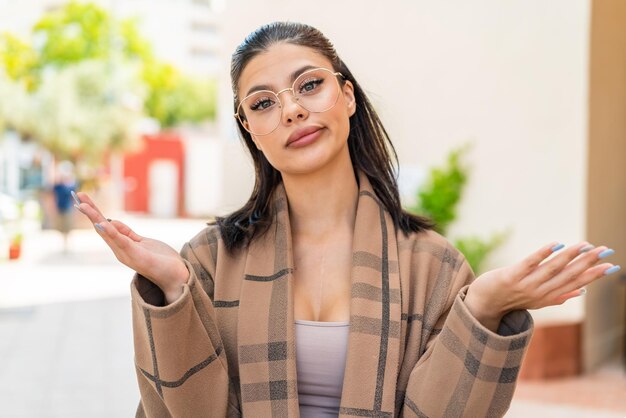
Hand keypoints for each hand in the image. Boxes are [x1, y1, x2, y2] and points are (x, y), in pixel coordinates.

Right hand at [73, 191, 188, 303]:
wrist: (176, 277)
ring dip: (95, 218)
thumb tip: (111, 221)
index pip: (104, 226)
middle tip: (78, 195)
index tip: (83, 198)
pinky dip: (111, 232)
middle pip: (101, 227)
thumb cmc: (160, 260)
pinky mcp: (136, 256)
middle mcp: (119, 251)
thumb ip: (127, 234)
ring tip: (83, 205)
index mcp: (121, 246)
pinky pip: (121, 241)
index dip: (94, 212)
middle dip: (90, 211)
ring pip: (107, 233)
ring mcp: (126, 254)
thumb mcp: (142, 242)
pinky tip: (102, 223)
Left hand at [464, 241, 619, 330]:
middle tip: (604, 250)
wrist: (482, 304)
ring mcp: (525, 285)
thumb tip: (582, 291)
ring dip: (569, 256)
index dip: (594, 275)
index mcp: (548, 298)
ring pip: (552, 269)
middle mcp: (539, 293)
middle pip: (567, 276)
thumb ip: (559, 295)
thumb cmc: (510, 299)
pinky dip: (542, 254)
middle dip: (587, 263)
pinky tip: (555, 244)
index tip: (612, 266)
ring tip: (584, 245)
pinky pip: (529, 264)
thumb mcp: (536, 300)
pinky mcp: (510, 276)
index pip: (575, 285)